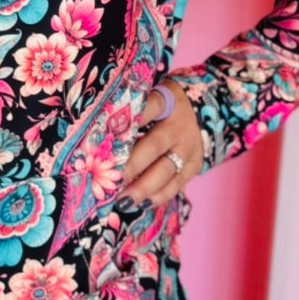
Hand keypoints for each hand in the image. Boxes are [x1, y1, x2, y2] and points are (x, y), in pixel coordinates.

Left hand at [119, 79, 203, 204]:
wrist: (202, 114)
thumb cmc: (163, 106)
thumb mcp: (152, 95)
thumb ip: (129, 108)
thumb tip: (96, 127)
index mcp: (166, 101)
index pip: (148, 107)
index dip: (130, 120)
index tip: (107, 134)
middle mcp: (178, 125)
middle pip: (154, 145)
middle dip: (132, 165)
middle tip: (112, 179)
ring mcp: (188, 148)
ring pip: (166, 170)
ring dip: (144, 188)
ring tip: (123, 201)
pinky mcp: (194, 166)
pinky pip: (176, 184)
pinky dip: (158, 197)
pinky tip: (141, 204)